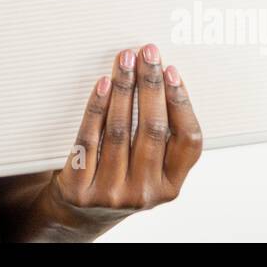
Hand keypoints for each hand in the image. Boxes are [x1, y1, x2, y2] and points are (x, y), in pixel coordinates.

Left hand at [38, 43, 202, 238]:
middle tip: (147, 53)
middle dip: (151, 84)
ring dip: (124, 89)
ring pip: (120, 130)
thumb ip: (162, 138)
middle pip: (153, 129)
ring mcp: (112, 193)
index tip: (171, 70)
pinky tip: (102, 84)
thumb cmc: (119, 179)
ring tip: (125, 61)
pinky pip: (89, 138)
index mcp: (170, 186)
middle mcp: (145, 193)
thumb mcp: (150, 170)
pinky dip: (96, 107)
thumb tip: (164, 78)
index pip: (188, 141)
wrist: (77, 213)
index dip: (182, 102)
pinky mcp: (80, 188)